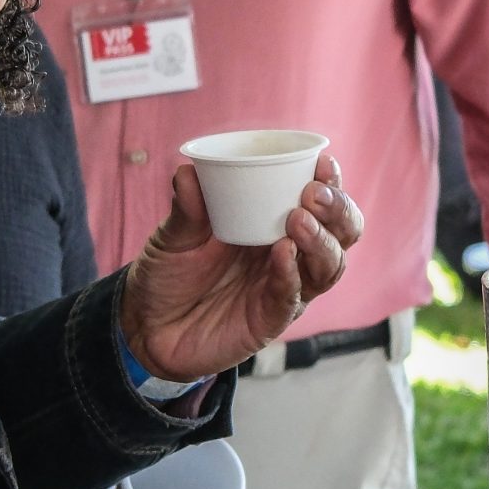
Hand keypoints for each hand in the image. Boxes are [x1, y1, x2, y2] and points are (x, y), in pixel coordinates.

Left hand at [120, 154, 362, 381]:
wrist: (146, 327)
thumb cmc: (170, 275)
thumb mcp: (174, 236)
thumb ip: (186, 208)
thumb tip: (187, 171)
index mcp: (276, 224)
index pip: (321, 201)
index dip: (331, 182)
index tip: (322, 161)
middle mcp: (291, 254)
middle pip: (341, 233)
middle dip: (338, 210)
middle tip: (313, 194)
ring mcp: (286, 288)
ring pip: (330, 266)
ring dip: (321, 241)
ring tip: (298, 220)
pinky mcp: (271, 320)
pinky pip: (292, 298)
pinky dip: (291, 276)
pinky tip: (283, 255)